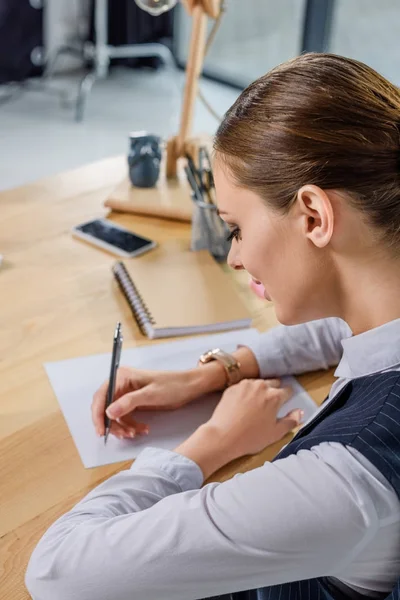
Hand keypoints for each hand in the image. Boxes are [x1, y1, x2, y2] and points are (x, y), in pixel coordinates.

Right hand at [92, 367, 201, 438]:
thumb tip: (108, 412)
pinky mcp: (132, 403)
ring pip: (115, 416)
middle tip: (122, 435)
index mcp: (121, 376)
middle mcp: (120, 384)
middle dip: (112, 424)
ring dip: (123, 427)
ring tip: (135, 433)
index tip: (101, 430)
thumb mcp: (150, 394)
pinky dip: (130, 426)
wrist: (188, 387)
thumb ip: (128, 402)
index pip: (101, 397)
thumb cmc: (172, 385)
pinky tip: (141, 429)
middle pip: (104, 408)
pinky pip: (125, 418)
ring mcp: (126, 394)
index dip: (98, 415)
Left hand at [175, 378, 302, 478]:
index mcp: (274, 396)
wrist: (223, 436)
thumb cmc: (250, 437)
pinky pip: (243, 386)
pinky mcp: (232, 387)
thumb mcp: (276, 434)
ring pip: (258, 383)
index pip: (287, 390)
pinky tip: (242, 404)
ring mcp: (245, 384)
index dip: (287, 397)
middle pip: (273, 383)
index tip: (284, 402)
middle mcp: (261, 386)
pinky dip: (245, 392)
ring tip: (256, 404)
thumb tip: (299, 412)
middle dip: (274, 391)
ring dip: (259, 390)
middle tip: (270, 404)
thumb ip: (291, 421)